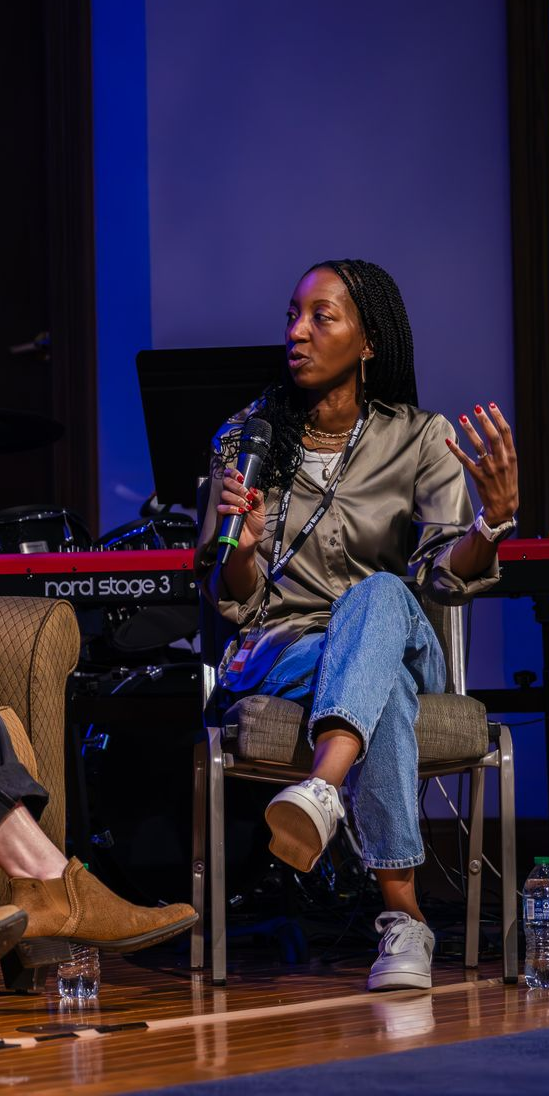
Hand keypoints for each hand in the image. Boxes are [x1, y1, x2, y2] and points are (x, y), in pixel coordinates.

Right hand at [217, 467, 265, 552]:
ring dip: (236, 499)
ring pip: (225, 494)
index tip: (240, 477)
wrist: (250, 542)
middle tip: (247, 496)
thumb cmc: (255, 526)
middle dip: (238, 487)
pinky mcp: (221, 515)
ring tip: (245, 508)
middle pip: (227, 482)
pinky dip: (230, 508)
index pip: (233, 476)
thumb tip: (252, 488)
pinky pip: (221, 507)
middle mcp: (232, 496)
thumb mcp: (261, 509)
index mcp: (241, 492)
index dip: (234, 473)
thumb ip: (259, 497)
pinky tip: (238, 512)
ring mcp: (226, 505)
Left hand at [445, 402, 517, 523]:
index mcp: (511, 456)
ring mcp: (489, 469)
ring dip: (470, 431)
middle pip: (492, 436)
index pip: (505, 432)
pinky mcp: (478, 477)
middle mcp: (501, 460)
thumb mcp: (511, 465)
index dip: (498, 417)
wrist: (504, 505)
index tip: (491, 405)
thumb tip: (492, 432)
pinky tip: (449, 441)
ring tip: (463, 418)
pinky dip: (456, 450)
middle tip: (477, 409)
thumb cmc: (507, 483)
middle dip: (484, 421)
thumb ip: (503, 450)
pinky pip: (465, 461)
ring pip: (478, 446)